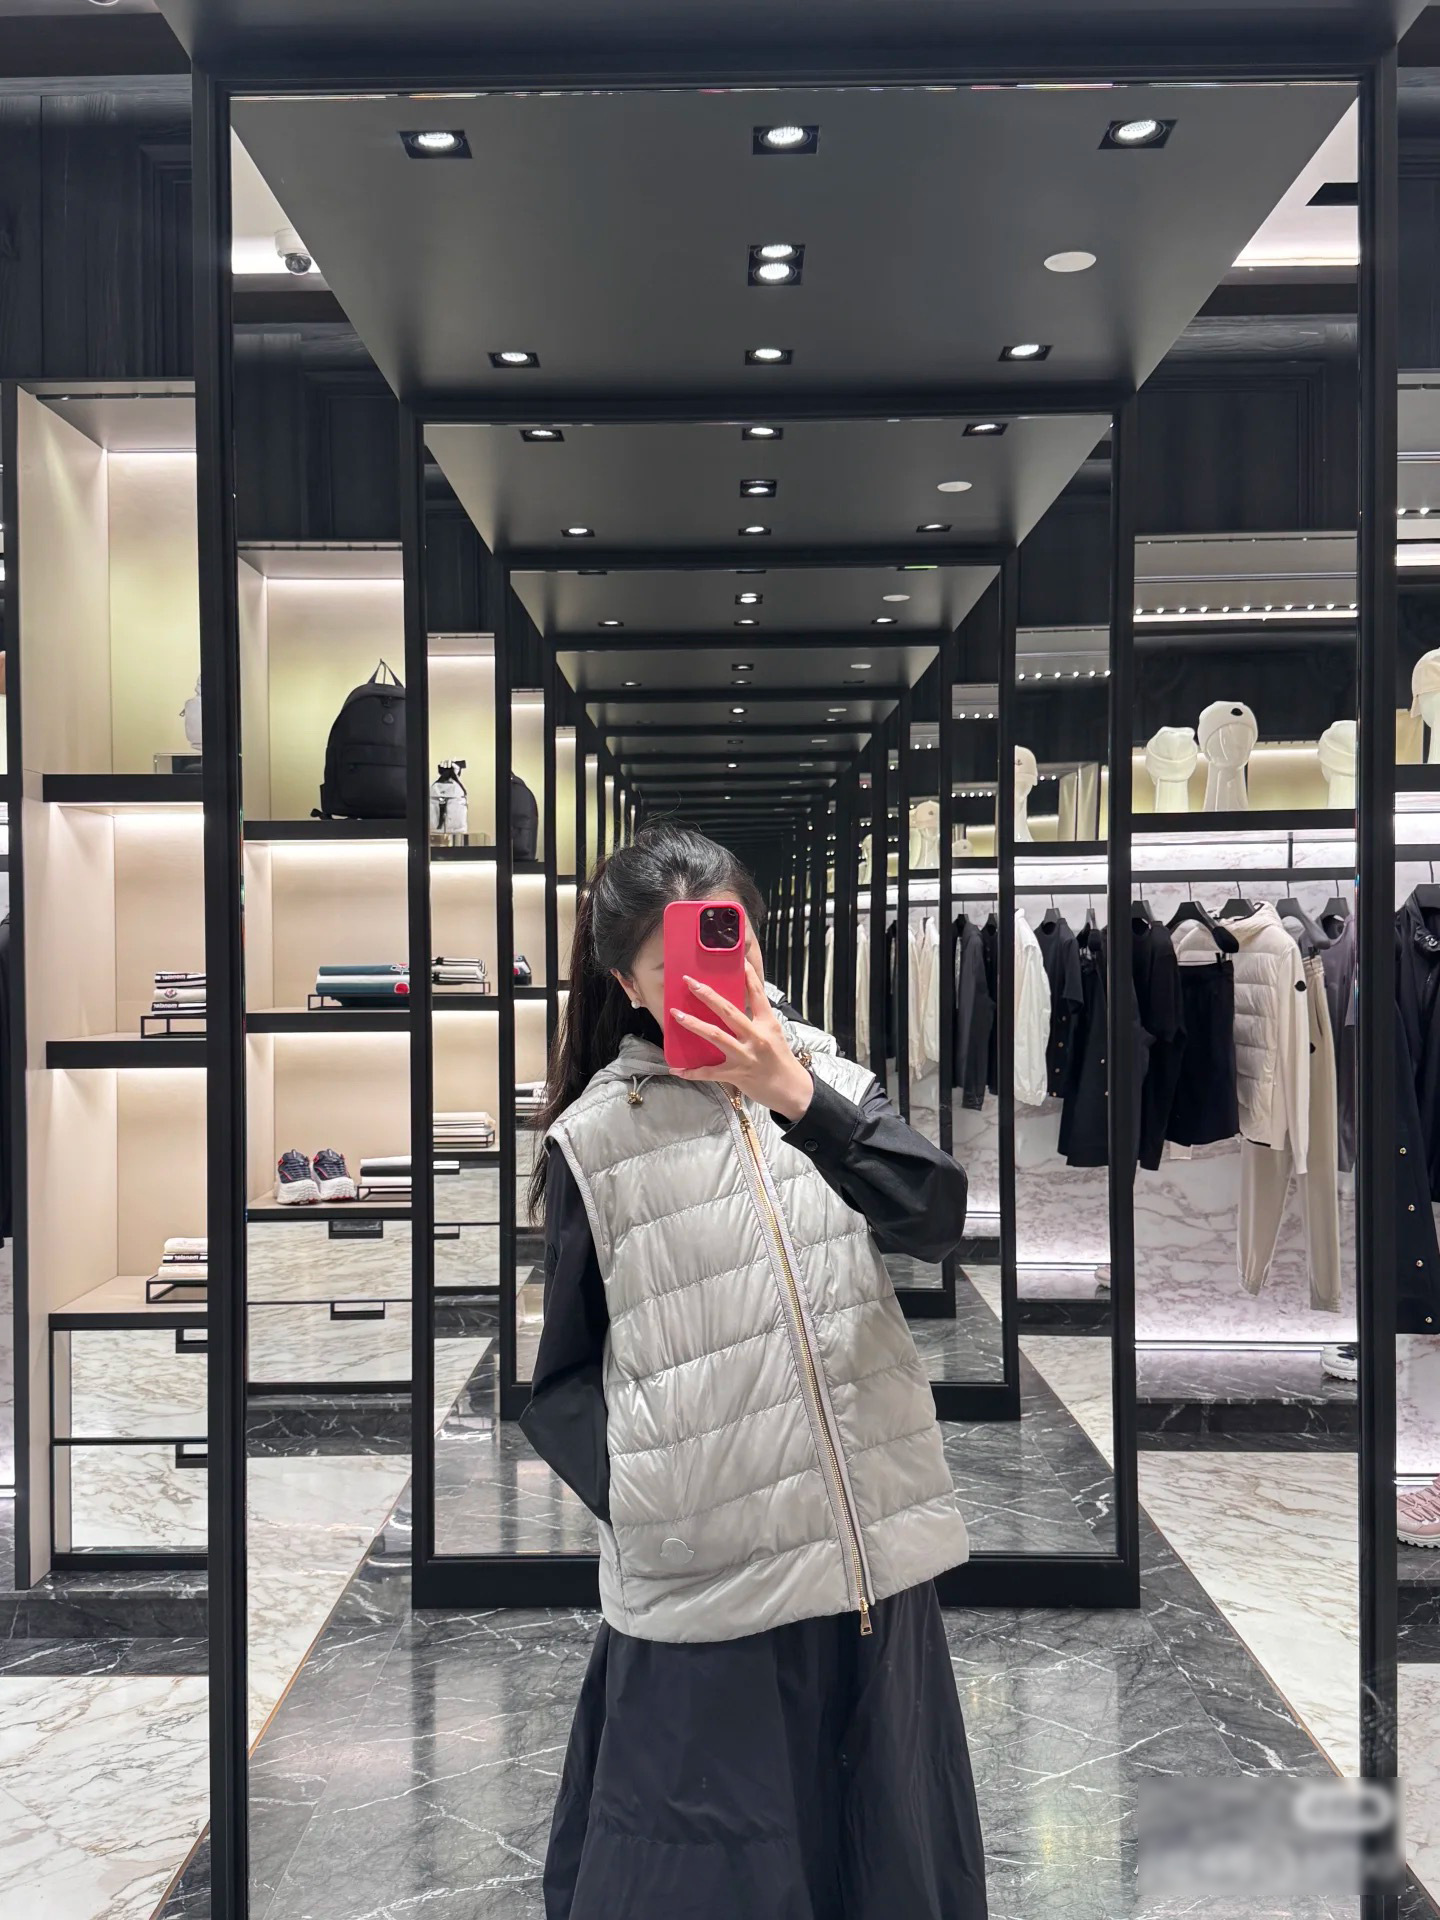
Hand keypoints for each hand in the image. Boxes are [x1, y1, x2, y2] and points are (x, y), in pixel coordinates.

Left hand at [671, 958, 814, 1121]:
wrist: (791, 1090)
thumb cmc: (781, 1060)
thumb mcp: (774, 1034)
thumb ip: (757, 1019)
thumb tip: (736, 1005)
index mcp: (767, 1024)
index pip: (757, 995)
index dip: (748, 977)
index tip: (739, 962)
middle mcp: (756, 1037)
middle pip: (729, 1011)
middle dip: (707, 996)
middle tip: (690, 983)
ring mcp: (745, 1056)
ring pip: (715, 1036)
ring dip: (694, 1024)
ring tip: (676, 1015)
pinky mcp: (736, 1074)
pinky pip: (709, 1072)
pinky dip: (691, 1071)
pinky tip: (676, 1068)